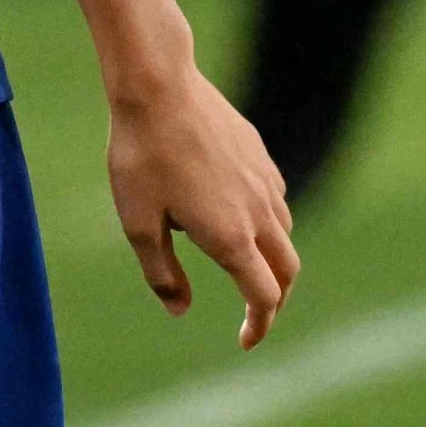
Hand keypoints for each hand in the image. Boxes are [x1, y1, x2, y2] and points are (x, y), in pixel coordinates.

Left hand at [106, 61, 300, 348]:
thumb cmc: (141, 156)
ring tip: (242, 264)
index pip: (264, 296)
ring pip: (285, 233)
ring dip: (272, 259)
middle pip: (288, 271)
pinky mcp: (260, 154)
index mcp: (231, 237)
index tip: (246, 340)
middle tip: (255, 314)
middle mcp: (259, 213)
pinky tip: (239, 214)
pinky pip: (276, 199)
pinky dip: (268, 221)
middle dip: (276, 299)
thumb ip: (161, 273)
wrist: (159, 86)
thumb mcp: (137, 223)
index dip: (259, 325)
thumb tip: (179, 310)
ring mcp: (264, 180)